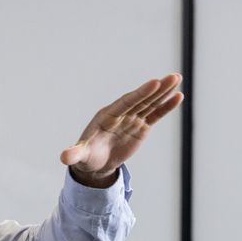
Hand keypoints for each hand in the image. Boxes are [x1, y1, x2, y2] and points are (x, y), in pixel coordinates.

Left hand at [60, 73, 184, 186]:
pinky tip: (178, 96)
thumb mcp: (80, 156)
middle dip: (156, 89)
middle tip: (172, 77)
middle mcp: (121, 114)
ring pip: (150, 104)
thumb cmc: (86, 157)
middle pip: (141, 99)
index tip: (154, 83)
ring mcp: (132, 119)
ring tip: (177, 78)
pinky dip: (166, 107)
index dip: (140, 93)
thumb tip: (63, 158)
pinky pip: (155, 115)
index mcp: (107, 116)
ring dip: (164, 92)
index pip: (126, 102)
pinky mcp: (141, 127)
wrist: (95, 163)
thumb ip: (74, 154)